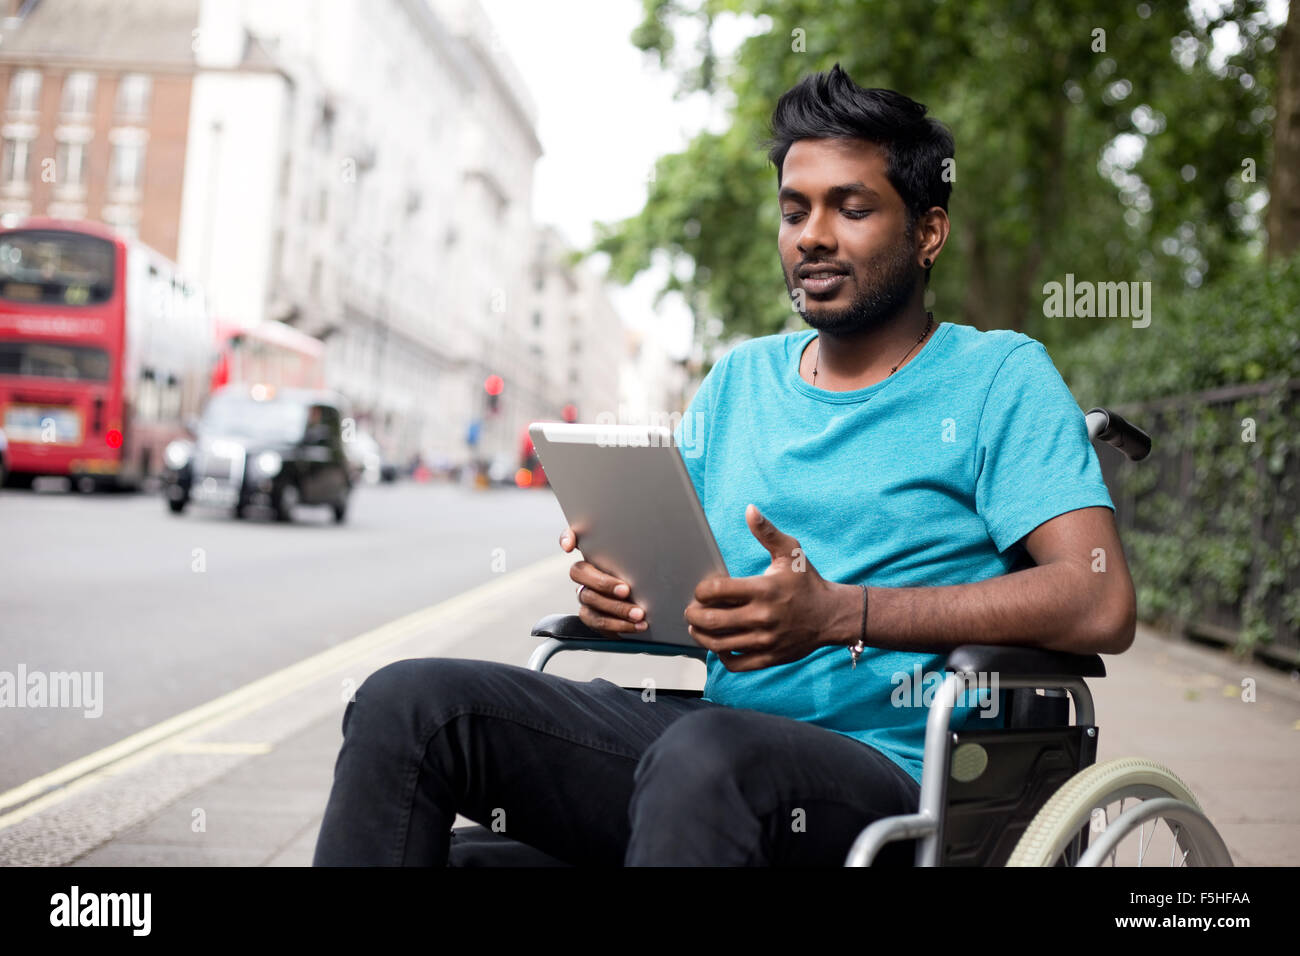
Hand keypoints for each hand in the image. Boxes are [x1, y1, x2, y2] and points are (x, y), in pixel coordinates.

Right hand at [559, 525, 648, 637]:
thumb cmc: (647, 578)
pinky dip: (618, 625)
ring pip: (589, 600)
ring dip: (616, 608)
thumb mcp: (646, 564)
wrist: (650, 606)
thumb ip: (641, 556)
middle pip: (579, 573)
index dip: (567, 538)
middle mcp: (586, 573)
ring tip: (638, 614)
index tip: (569, 547)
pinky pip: (597, 622)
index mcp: (597, 554)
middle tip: (626, 590)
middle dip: (603, 583)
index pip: (574, 538)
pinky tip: (636, 626)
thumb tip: (657, 551)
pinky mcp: (591, 616)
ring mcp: (586, 595)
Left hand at [684, 504, 835, 671]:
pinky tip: (719, 645)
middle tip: (690, 610)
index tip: (701, 590)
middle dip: (693, 615)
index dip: (701, 590)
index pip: (717, 591)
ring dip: (701, 636)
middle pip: (712, 620)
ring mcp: (766, 640)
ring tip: (697, 627)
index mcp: (764, 589)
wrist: (832, 615)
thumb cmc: (807, 581)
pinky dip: (722, 656)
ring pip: (719, 644)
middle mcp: (763, 616)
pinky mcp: (770, 657)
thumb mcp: (791, 552)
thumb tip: (749, 510)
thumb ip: (767, 532)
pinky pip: (736, 663)